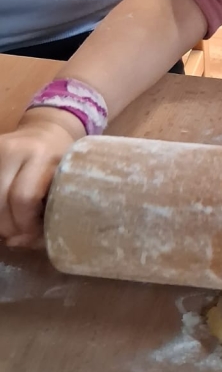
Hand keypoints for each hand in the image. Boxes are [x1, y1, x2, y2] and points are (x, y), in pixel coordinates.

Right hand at [0, 111, 79, 248]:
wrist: (46, 129)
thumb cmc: (61, 160)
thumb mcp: (66, 177)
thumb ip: (52, 206)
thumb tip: (22, 241)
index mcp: (41, 156)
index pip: (24, 198)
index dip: (27, 225)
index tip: (35, 234)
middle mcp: (14, 151)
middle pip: (1, 204)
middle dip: (10, 228)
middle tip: (21, 234)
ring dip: (0, 222)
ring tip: (13, 223)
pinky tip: (6, 213)